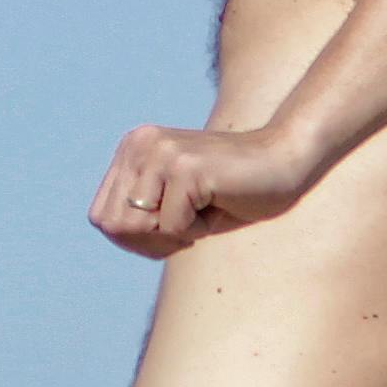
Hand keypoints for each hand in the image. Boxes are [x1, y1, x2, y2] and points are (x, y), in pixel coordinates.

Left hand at [89, 122, 311, 256]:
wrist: (285, 164)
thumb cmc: (231, 193)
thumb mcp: (172, 205)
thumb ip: (136, 215)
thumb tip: (108, 228)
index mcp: (132, 148)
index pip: (101, 216)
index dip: (132, 240)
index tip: (168, 232)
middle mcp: (140, 144)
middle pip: (113, 225)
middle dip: (150, 242)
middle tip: (188, 227)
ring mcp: (162, 153)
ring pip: (139, 227)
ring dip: (174, 236)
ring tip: (203, 210)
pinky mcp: (186, 167)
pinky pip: (172, 227)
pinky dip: (198, 230)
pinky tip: (220, 203)